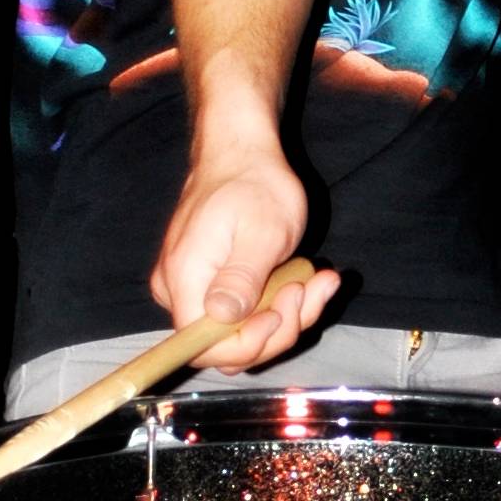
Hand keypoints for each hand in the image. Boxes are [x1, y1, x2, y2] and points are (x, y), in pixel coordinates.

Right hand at [150, 134, 341, 370]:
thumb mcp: (262, 230)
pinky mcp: (213, 285)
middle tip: (315, 287)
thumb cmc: (254, 183)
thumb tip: (222, 318)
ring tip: (321, 278)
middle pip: (228, 344)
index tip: (285, 309)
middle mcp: (179, 292)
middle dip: (281, 326)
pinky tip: (310, 279)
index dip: (251, 344)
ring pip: (243, 330)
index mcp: (184, 280)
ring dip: (290, 313)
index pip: (206, 347)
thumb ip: (242, 278)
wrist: (243, 153)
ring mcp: (195, 289)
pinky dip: (282, 301)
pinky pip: (247, 312)